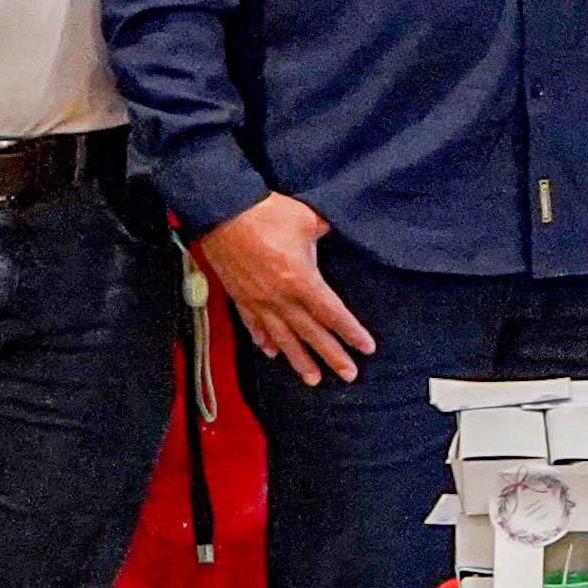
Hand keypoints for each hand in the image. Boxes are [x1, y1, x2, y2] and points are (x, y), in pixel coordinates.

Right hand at [199, 193, 371, 382]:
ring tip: (313, 379)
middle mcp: (280, 297)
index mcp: (301, 279)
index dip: (351, 332)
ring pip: (282, 337)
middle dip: (332, 356)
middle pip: (311, 333)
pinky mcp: (240, 295)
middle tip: (349, 374)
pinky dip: (263, 340)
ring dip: (299, 360)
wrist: (221, 209)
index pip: (332, 313)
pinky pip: (253, 325)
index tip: (366, 348)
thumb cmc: (265, 211)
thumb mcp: (307, 218)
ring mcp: (258, 299)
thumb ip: (327, 230)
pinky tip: (271, 353)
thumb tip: (341, 227)